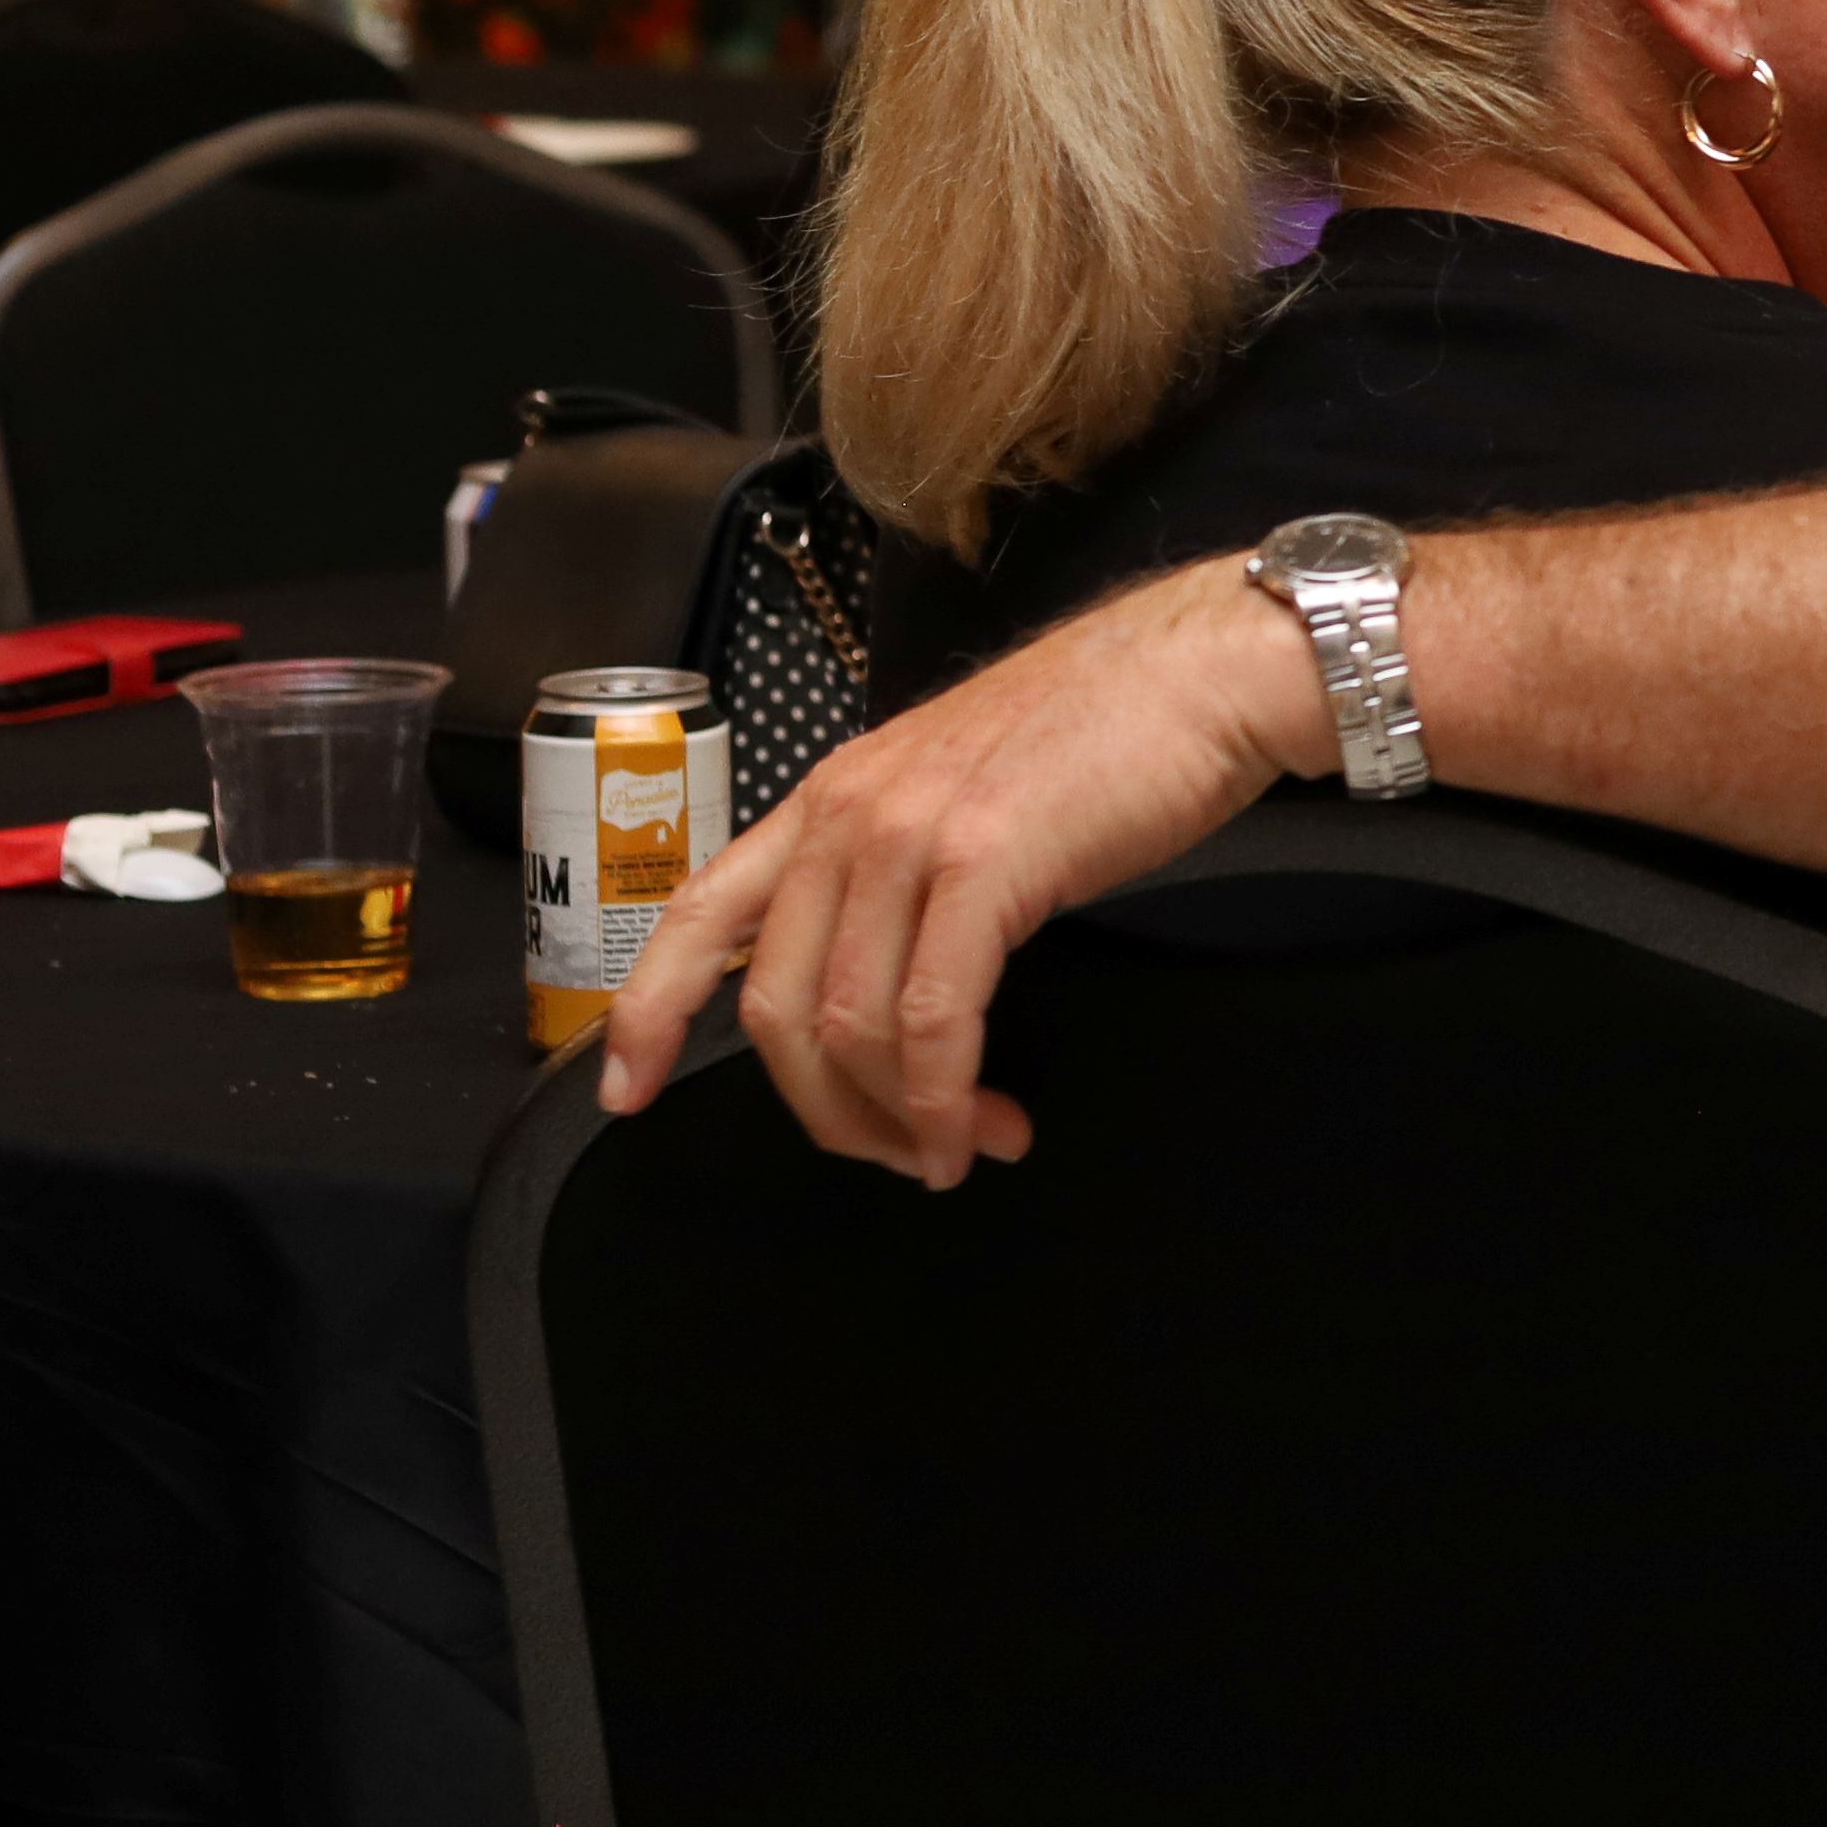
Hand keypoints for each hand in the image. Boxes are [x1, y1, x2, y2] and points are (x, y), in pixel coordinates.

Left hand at [596, 557, 1319, 1182]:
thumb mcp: (963, 791)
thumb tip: (893, 980)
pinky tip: (979, 1126)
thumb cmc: (1108, 733)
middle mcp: (849, 812)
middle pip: (776, 1004)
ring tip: (961, 1148)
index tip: (623, 1089)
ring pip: (852, 1025)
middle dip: (827, 1109)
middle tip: (894, 1154)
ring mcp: (910, 834)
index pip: (697, 911)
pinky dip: (947, 1097)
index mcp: (832, 795)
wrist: (1203, 671)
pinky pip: (935, 1017)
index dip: (645, 1011)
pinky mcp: (985, 862)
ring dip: (902, 1117)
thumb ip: (904, 867)